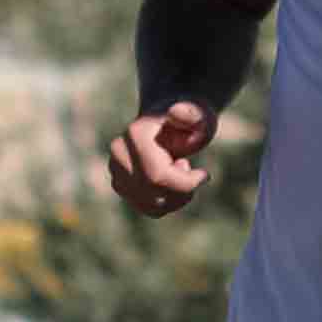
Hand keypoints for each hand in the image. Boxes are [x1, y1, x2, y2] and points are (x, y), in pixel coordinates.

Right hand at [105, 97, 214, 214]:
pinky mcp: (120, 186)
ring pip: (153, 206)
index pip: (159, 177)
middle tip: (190, 169)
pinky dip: (169, 203)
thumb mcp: (197, 115)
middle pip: (155, 195)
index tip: (204, 174)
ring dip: (177, 198)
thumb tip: (176, 112)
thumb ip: (192, 114)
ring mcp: (116, 171)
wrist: (169, 123)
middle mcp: (119, 154)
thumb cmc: (189, 120)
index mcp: (135, 135)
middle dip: (182, 191)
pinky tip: (174, 184)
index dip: (187, 183)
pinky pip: (149, 209)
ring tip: (180, 172)